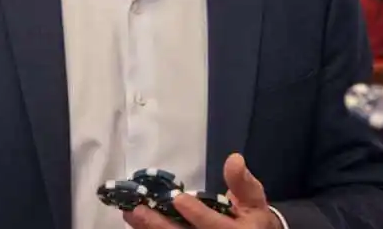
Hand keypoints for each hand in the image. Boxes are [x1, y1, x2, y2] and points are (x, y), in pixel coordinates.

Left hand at [124, 154, 282, 228]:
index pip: (216, 227)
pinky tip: (134, 222)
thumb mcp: (253, 199)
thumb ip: (243, 182)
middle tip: (139, 210)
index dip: (198, 215)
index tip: (179, 199)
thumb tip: (235, 160)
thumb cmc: (250, 217)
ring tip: (129, 213)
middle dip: (161, 226)